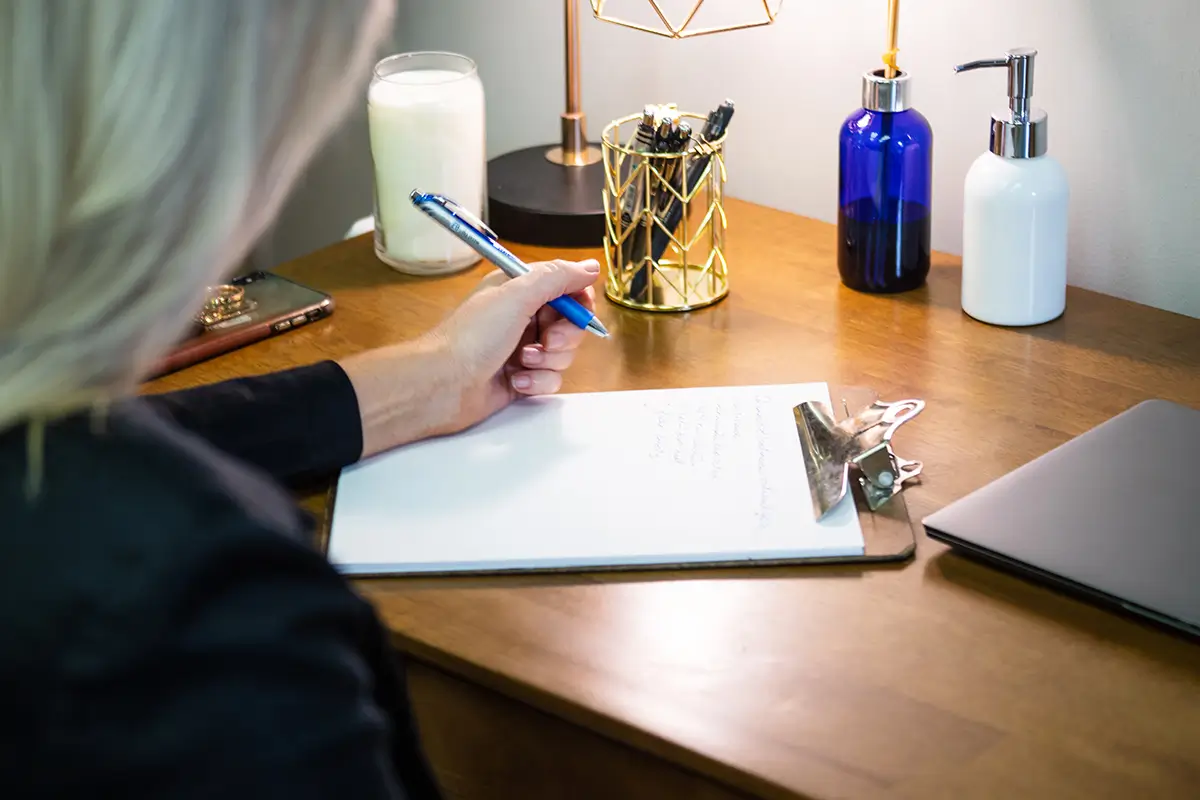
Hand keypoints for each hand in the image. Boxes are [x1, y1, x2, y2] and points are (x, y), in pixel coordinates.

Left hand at [338, 259, 599, 457]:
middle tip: (546, 341)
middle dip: (564, 336)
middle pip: (570, 323)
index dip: (578, 301)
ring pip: (563, 354)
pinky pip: (551, 379)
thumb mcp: (517, 295)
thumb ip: (557, 278)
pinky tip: (516, 382)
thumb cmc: (473, 336)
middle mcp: (522, 317)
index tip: (577, 311)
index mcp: (518, 290)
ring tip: (521, 363)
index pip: (566, 287)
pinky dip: (537, 381)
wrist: (442, 384)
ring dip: (548, 361)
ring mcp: (522, 349)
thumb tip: (591, 267)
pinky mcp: (521, 378)